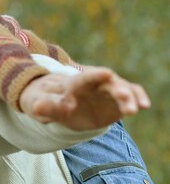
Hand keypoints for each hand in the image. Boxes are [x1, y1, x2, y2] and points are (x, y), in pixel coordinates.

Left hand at [20, 67, 149, 129]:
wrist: (56, 102)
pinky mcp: (116, 100)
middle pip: (107, 83)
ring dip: (129, 97)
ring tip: (133, 109)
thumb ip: (44, 106)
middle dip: (117, 89)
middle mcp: (94, 83)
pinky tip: (144, 105)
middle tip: (125, 97)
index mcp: (74, 83)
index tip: (106, 73)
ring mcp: (107, 90)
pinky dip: (138, 98)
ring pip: (121, 89)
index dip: (94, 76)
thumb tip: (38, 108)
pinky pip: (130, 96)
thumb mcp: (40, 104)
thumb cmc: (47, 101)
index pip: (84, 79)